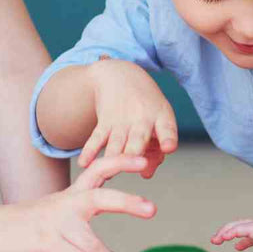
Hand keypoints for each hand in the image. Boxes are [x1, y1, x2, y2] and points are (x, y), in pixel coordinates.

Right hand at [0, 154, 154, 251]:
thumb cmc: (23, 227)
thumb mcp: (53, 215)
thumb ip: (78, 227)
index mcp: (71, 195)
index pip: (99, 170)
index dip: (122, 162)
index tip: (143, 162)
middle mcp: (66, 204)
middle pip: (103, 197)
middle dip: (130, 202)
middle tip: (151, 208)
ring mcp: (56, 224)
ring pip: (95, 248)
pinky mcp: (47, 243)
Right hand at [80, 58, 177, 178]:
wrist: (120, 75)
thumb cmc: (146, 106)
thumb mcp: (158, 120)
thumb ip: (157, 151)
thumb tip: (146, 175)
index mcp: (160, 118)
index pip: (167, 129)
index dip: (168, 138)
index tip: (168, 148)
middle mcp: (141, 119)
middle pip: (138, 140)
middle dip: (135, 154)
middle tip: (134, 168)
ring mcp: (121, 121)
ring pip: (116, 142)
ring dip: (113, 157)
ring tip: (109, 174)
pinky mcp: (104, 122)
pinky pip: (96, 138)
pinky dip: (89, 150)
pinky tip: (84, 163)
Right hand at [210, 208, 252, 251]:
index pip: (246, 228)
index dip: (234, 232)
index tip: (222, 237)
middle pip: (239, 225)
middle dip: (225, 231)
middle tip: (214, 240)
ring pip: (242, 228)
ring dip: (229, 232)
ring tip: (216, 240)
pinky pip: (250, 235)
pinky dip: (241, 239)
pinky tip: (237, 247)